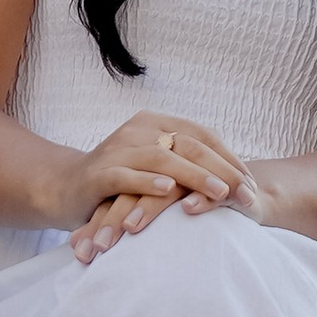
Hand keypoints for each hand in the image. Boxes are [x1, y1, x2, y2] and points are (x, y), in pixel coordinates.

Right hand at [63, 114, 252, 258]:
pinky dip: (149, 182)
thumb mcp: (155, 169)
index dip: (229, 158)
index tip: (252, 183)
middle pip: (188, 144)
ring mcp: (118, 148)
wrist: (65, 189)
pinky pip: (127, 175)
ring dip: (194, 176)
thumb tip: (234, 180)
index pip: (201, 135)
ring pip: (163, 159)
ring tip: (219, 192)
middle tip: (245, 192)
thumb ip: (185, 167)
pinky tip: (169, 191)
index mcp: (156, 124)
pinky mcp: (99, 172)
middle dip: (220, 170)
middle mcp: (139, 129)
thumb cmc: (119, 182)